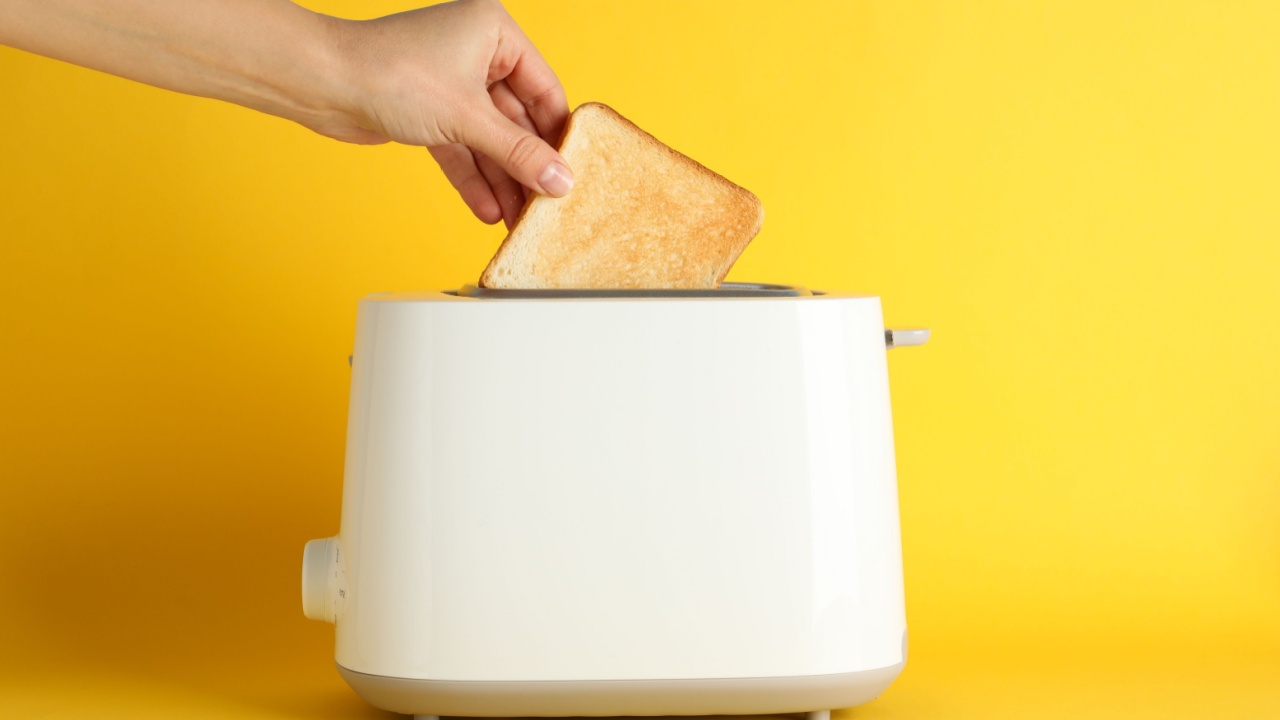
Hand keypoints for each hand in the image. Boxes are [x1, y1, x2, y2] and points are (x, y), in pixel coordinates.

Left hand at [318, 0, 572, 227]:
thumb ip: (518, 153)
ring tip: (517, 221)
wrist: (321, 82)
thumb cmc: (390, 73)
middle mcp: (476, 52)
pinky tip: (487, 209)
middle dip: (526, 167)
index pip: (544, 89)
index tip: (572, 174)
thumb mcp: (468, 118)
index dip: (557, 135)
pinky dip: (473, 177)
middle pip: (516, 120)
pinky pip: (462, 148)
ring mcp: (452, 83)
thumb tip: (559, 182)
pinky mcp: (430, 111)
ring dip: (501, 180)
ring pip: (488, 139)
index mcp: (495, 31)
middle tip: (545, 206)